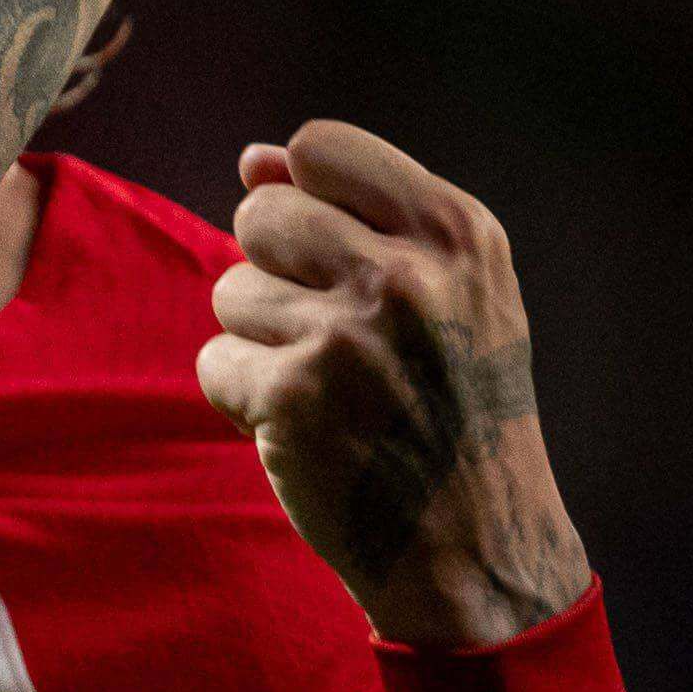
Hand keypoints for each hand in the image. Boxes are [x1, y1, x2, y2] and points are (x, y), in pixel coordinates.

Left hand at [199, 122, 593, 646]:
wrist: (477, 545)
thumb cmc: (451, 409)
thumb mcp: (444, 296)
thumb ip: (354, 216)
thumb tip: (253, 158)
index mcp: (457, 233)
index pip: (320, 146)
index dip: (303, 196)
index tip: (334, 255)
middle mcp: (408, 273)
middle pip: (260, 213)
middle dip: (272, 271)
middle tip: (331, 335)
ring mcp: (349, 335)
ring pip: (229, 290)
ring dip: (259, 342)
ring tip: (328, 389)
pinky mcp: (294, 397)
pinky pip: (215, 363)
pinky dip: (242, 402)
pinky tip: (304, 431)